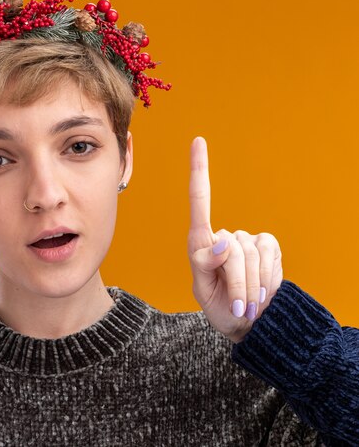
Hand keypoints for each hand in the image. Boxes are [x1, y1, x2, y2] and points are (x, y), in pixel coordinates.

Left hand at [187, 137, 283, 342]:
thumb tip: (225, 240)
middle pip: (233, 250)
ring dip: (251, 286)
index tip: (198, 141)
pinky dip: (267, 279)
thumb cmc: (220, 308)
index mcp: (201, 243)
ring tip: (249, 302)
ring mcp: (248, 240)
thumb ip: (206, 264)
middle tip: (239, 307)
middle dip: (237, 284)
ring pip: (251, 255)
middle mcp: (224, 236)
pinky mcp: (269, 247)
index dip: (199, 170)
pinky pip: (270, 257)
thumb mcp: (204, 291)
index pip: (199, 201)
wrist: (250, 326)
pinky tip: (263, 290)